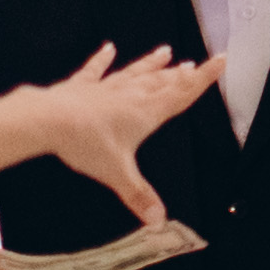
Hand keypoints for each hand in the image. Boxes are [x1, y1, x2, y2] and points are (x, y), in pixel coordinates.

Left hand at [26, 43, 213, 228]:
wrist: (50, 119)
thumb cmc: (86, 142)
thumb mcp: (118, 174)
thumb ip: (139, 196)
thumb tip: (158, 220)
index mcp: (146, 113)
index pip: (183, 94)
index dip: (204, 78)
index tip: (219, 61)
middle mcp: (130, 96)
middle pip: (163, 82)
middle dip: (182, 74)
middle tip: (196, 63)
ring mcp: (106, 88)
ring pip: (135, 73)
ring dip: (151, 64)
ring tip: (165, 52)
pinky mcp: (82, 87)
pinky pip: (96, 70)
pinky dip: (103, 59)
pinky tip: (108, 49)